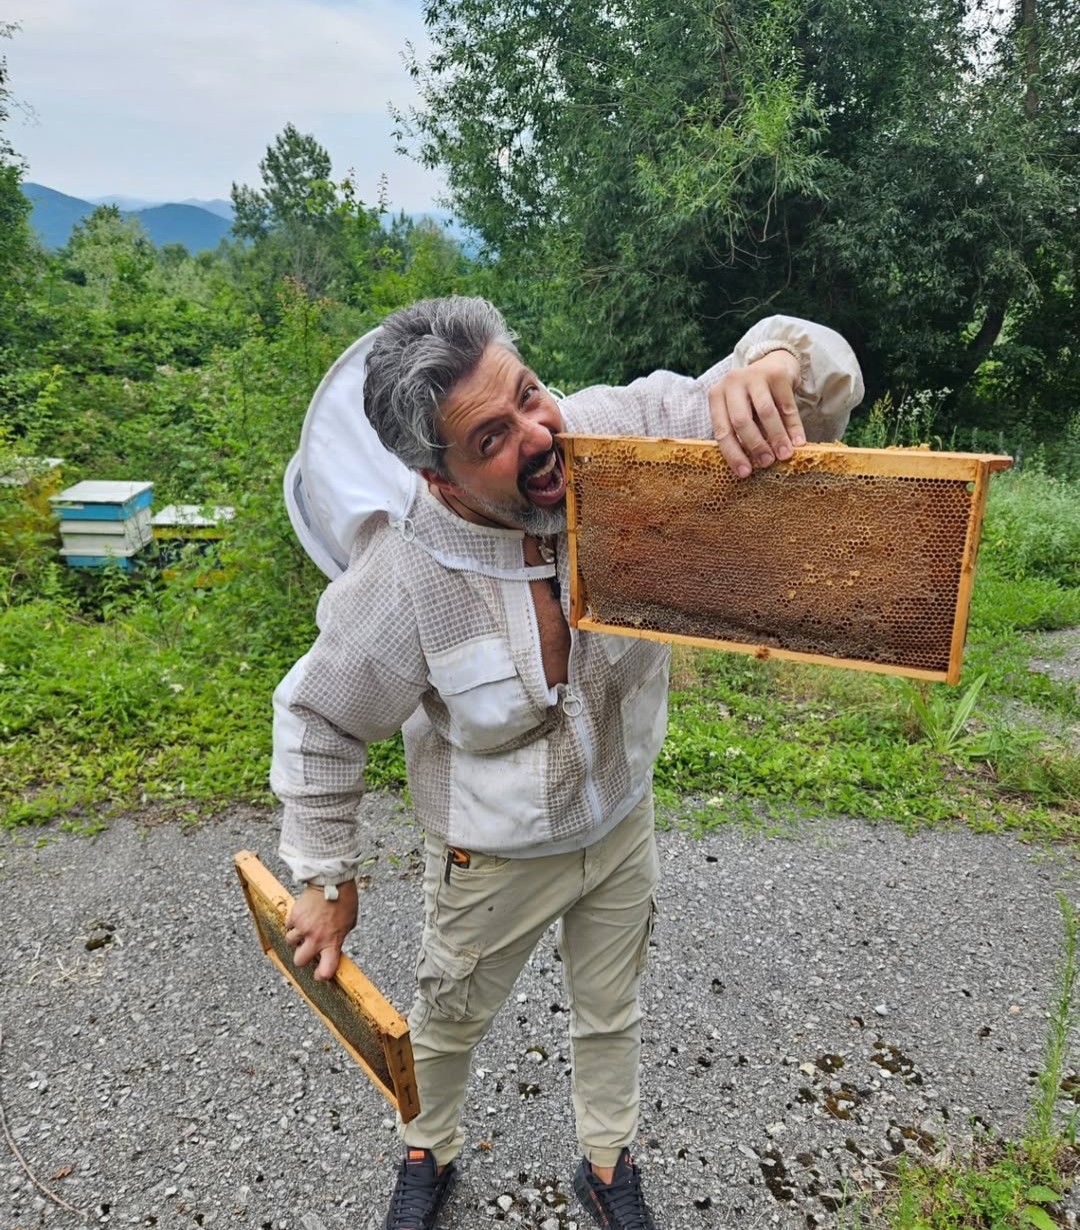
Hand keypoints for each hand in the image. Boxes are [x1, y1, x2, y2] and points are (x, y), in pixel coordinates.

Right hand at [285, 881, 358, 981]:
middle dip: (301, 957)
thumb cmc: (345, 900)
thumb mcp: (349, 923)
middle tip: (306, 948)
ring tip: (304, 927)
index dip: (321, 975)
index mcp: (333, 942)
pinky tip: (302, 916)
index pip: (326, 970)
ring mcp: (304, 927)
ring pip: (290, 942)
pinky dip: (293, 923)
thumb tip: (333, 944)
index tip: (320, 973)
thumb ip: (339, 937)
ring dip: (295, 937)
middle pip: (299, 961)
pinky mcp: (295, 916)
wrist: (332, 880)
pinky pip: (288, 925)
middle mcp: (316, 938)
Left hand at [709, 350, 804, 477]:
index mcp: (717, 396)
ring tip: (784, 455)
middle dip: (755, 445)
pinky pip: (787, 406)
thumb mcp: (739, 410)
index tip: (745, 473)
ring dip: (776, 437)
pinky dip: (793, 426)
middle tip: (767, 463)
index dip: (733, 453)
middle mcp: (732, 383)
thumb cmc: (752, 397)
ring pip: (765, 412)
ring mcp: (755, 376)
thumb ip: (741, 433)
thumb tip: (750, 466)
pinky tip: (799, 442)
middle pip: (741, 420)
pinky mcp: (777, 374)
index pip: (722, 430)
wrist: (773, 364)